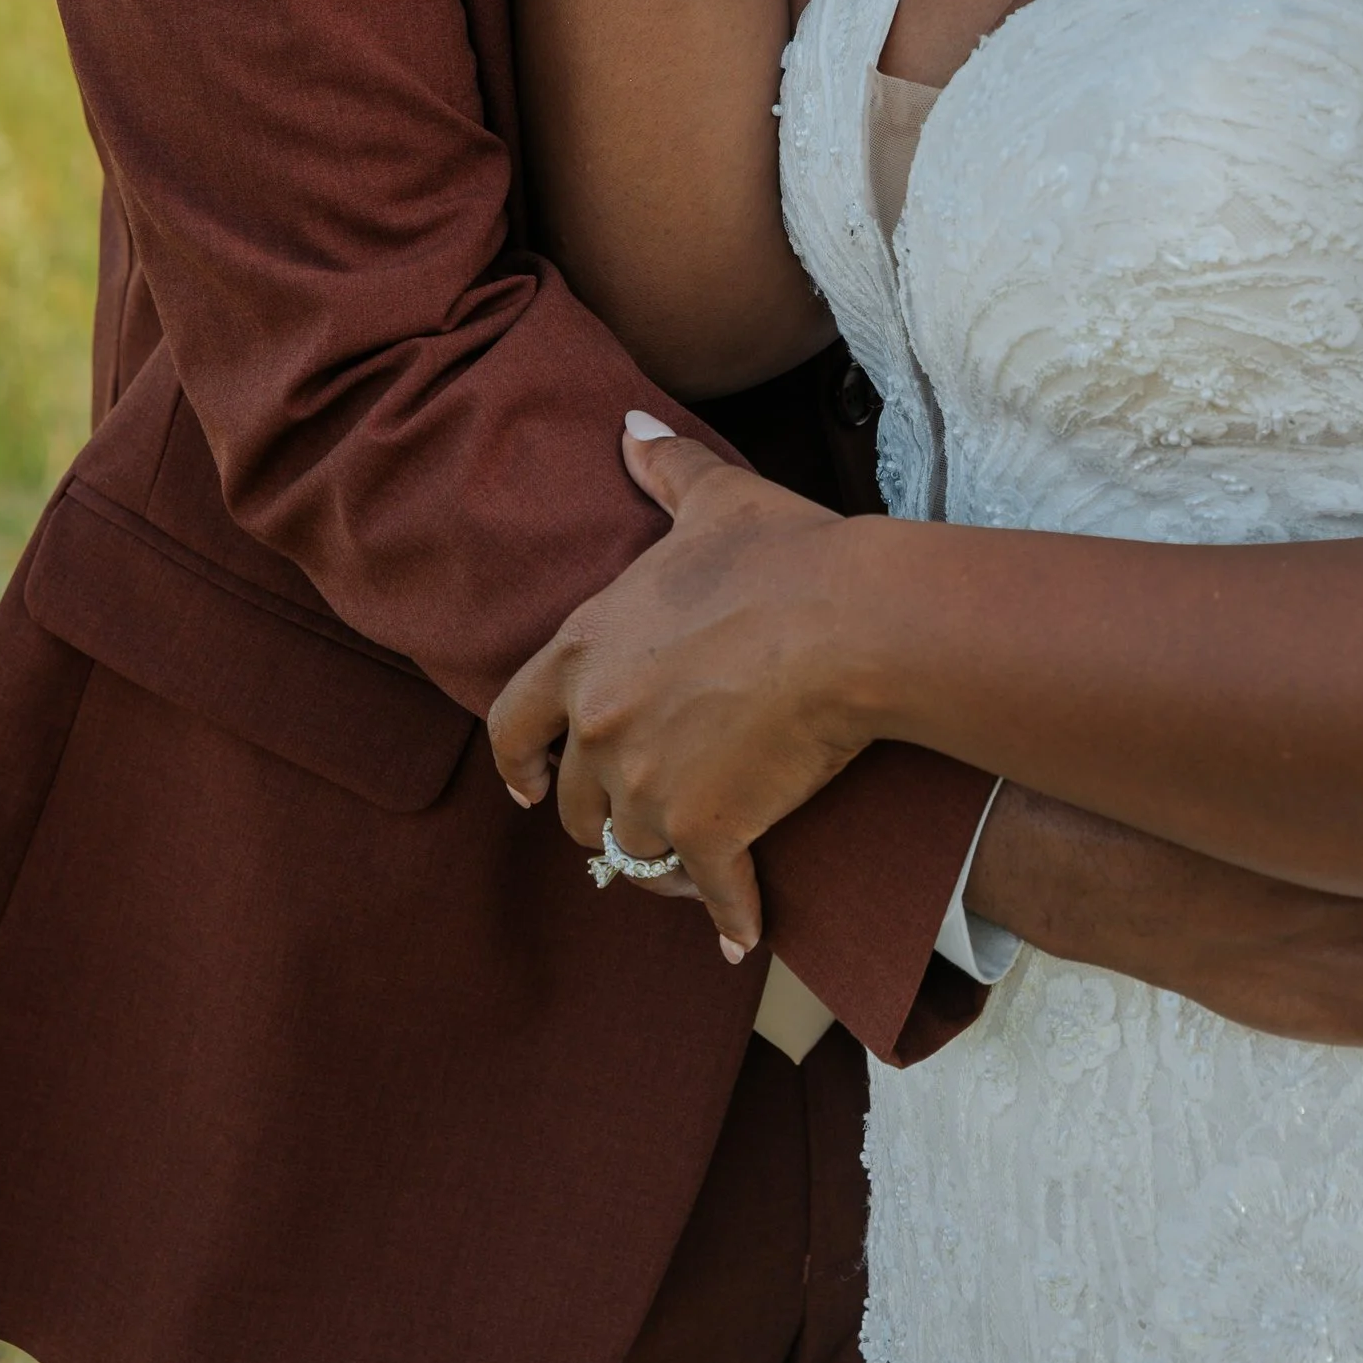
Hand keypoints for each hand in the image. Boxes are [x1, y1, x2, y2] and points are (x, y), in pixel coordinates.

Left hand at [487, 417, 867, 961]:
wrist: (848, 620)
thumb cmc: (784, 553)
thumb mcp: (714, 499)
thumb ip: (663, 468)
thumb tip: (631, 425)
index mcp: (585, 650)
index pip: (514, 723)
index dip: (516, 761)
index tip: (524, 788)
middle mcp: (599, 726)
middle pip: (573, 801)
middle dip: (596, 815)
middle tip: (628, 823)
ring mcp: (648, 785)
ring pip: (631, 851)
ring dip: (656, 865)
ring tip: (685, 874)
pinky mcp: (707, 831)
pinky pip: (708, 892)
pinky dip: (729, 919)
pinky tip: (742, 937)